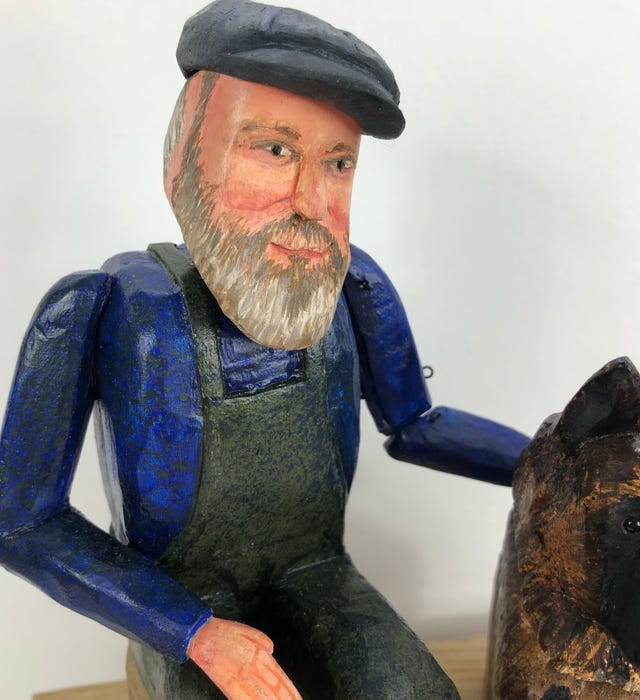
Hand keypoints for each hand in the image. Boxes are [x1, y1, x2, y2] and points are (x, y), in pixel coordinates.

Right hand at [187, 616, 301, 699]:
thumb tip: (271, 655)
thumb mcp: (253, 634)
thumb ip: (265, 646)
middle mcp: (255, 667)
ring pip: (262, 696)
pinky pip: (244, 697)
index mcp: (262, 656)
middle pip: (274, 691)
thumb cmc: (226, 634)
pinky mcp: (230, 684)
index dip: (290, 692)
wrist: (204, 635)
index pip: (280, 679)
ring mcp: (243, 677)